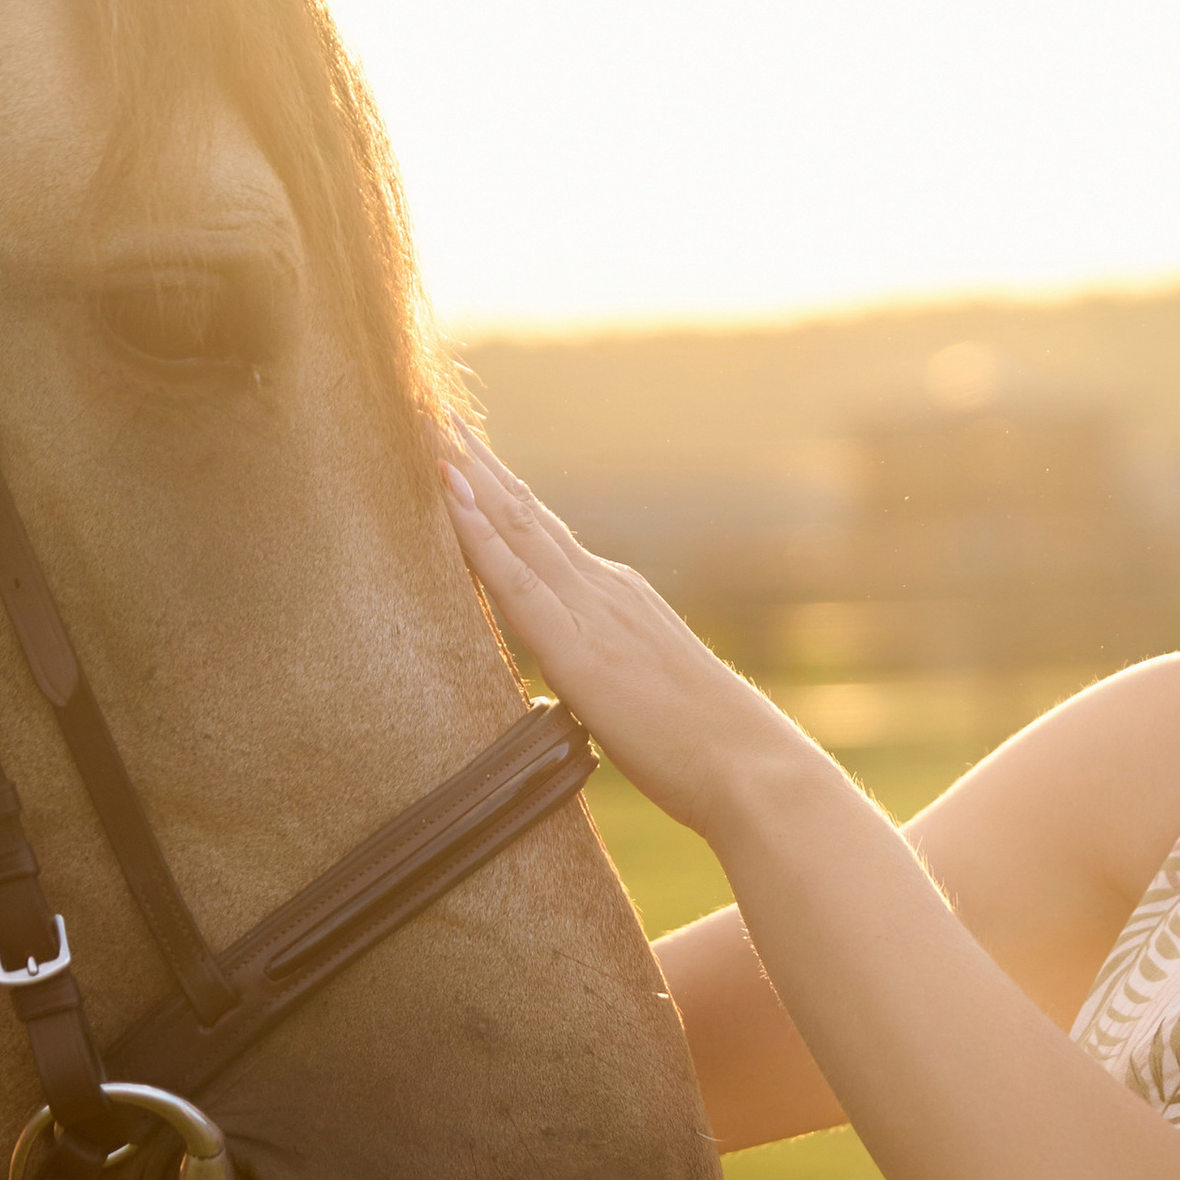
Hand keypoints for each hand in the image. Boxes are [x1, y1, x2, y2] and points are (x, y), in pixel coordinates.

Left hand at [442, 433, 809, 839]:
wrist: (750, 769)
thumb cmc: (704, 752)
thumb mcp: (644, 698)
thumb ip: (606, 678)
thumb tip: (583, 690)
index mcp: (618, 600)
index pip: (544, 536)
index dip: (499, 494)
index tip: (462, 452)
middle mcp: (604, 589)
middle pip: (525, 514)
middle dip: (478, 463)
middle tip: (433, 410)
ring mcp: (592, 611)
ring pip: (516, 527)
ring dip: (469, 475)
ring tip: (429, 425)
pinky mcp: (577, 649)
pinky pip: (515, 579)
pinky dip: (477, 532)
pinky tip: (448, 494)